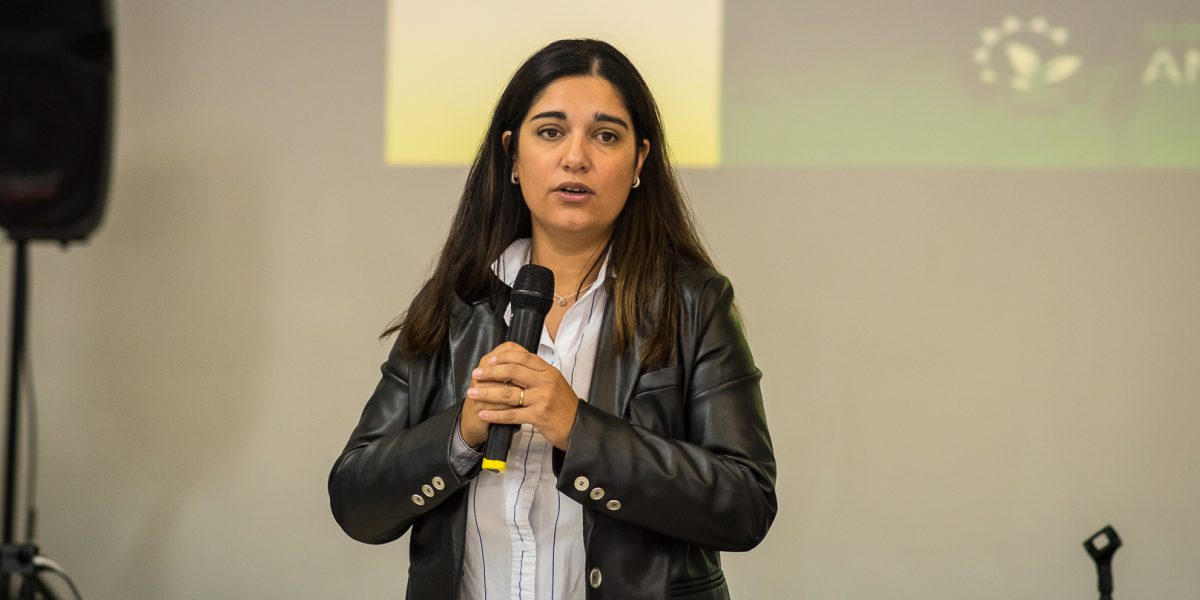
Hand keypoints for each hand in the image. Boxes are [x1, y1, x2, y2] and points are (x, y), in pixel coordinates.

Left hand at [463, 341, 579, 449]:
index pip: (522, 356)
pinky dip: (495, 415)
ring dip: (487, 393)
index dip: (503, 357)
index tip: (488, 360)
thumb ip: (536, 372)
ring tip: (473, 394)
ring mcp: (542, 399)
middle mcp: (545, 382)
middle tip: (476, 374)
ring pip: (508, 394)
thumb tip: (512, 362)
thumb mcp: (554, 381)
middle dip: (490, 372)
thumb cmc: (563, 404)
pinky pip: (512, 414)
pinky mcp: (538, 416)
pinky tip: (484, 414)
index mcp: (548, 371)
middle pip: (512, 371)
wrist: (577, 425)